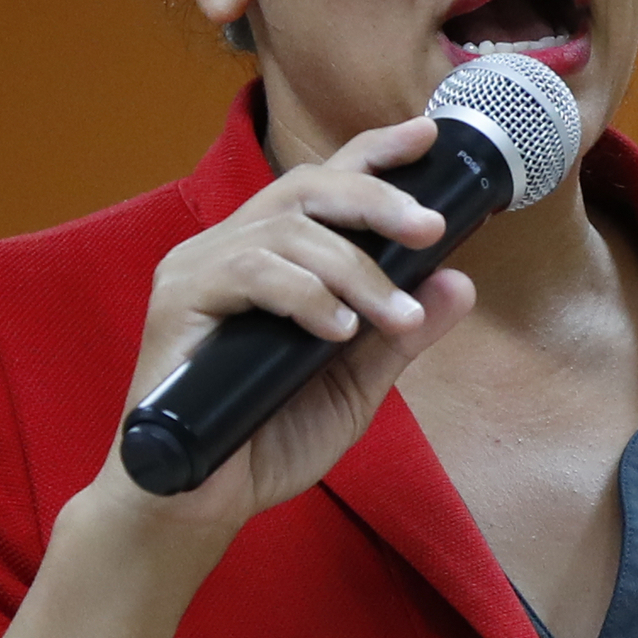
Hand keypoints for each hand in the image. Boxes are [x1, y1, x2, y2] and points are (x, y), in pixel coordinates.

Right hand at [99, 116, 477, 529]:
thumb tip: (458, 283)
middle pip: (308, 186)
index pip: (325, 183)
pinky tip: (337, 329)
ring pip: (288, 230)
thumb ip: (399, 334)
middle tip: (432, 228)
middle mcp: (232, 248)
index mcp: (273, 257)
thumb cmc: (265, 437)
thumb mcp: (353, 386)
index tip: (428, 137)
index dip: (376, 154)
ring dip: (355, 268)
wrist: (196, 500)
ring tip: (390, 314)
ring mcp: (200, 270)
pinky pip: (251, 270)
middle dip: (377, 200)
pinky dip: (305, 295)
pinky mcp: (179, 301)